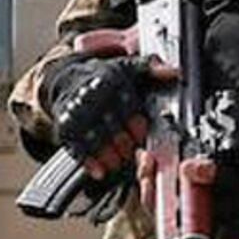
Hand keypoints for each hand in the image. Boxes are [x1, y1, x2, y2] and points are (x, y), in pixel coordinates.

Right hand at [41, 40, 170, 177]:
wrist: (67, 80)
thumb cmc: (104, 78)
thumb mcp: (128, 67)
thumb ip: (153, 69)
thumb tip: (175, 72)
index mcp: (110, 80)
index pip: (126, 106)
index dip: (137, 126)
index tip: (141, 135)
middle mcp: (90, 95)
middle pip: (111, 126)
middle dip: (124, 143)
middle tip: (132, 152)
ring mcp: (75, 112)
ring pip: (94, 139)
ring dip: (109, 155)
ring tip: (118, 162)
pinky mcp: (64, 127)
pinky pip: (76, 147)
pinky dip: (89, 162)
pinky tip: (100, 171)